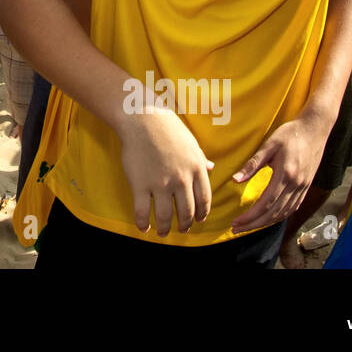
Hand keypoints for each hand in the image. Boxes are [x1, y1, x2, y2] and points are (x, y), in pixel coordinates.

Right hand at [116, 104, 213, 235]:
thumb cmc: (167, 127)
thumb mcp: (191, 142)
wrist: (142, 119)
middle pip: (187, 211)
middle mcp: (181, 180)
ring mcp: (160, 183)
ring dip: (165, 228)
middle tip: (182, 229)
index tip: (199, 220)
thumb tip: (211, 167)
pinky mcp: (140, 184)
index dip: (202, 214)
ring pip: (166, 215)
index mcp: (195, 169)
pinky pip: (142, 211)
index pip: (204, 200)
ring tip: (163, 232)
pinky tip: (144, 228)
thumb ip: (200, 159)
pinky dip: (143, 224)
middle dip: (185, 224)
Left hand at [230, 114, 324, 232]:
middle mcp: (296, 185)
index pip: (266, 204)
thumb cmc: (290, 134)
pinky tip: (270, 218)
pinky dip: (280, 216)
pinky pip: (292, 207)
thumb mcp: (268, 145)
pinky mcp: (306, 186)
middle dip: (254, 224)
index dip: (250, 217)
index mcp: (285, 175)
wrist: (315, 129)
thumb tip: (235, 180)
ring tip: (249, 226)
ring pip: (284, 213)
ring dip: (266, 223)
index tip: (236, 222)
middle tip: (237, 229)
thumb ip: (252, 164)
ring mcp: (303, 187)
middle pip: (274, 213)